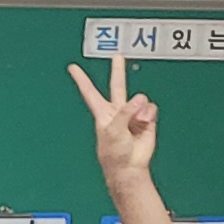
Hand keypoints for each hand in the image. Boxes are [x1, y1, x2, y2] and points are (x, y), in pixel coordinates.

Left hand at [70, 54, 158, 189]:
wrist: (130, 167)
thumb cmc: (115, 153)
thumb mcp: (113, 130)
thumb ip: (126, 111)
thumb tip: (141, 99)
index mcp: (103, 113)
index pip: (90, 92)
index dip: (82, 80)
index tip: (72, 68)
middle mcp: (118, 111)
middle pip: (118, 86)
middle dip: (118, 71)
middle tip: (117, 56)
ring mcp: (133, 115)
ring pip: (140, 100)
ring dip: (140, 110)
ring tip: (136, 124)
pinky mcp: (147, 120)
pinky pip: (151, 108)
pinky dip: (148, 115)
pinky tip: (144, 124)